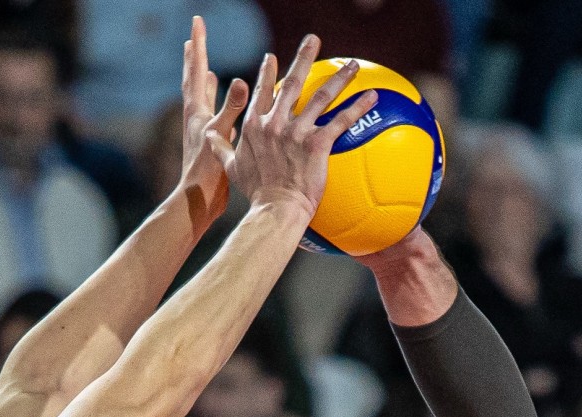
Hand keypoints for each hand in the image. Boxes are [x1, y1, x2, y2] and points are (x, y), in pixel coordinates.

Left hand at [177, 16, 248, 226]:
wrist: (198, 202)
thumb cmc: (207, 172)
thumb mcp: (222, 136)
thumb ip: (231, 109)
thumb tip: (240, 81)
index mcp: (197, 111)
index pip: (196, 70)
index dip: (199, 44)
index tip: (197, 21)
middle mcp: (195, 117)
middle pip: (193, 79)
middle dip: (195, 57)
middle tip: (194, 37)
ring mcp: (200, 130)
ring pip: (201, 98)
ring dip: (204, 80)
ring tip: (205, 68)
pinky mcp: (209, 143)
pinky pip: (214, 116)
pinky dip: (217, 106)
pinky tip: (223, 110)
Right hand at [209, 36, 377, 217]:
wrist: (274, 210)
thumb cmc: (255, 193)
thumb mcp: (231, 168)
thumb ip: (221, 147)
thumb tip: (208, 136)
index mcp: (255, 125)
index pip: (263, 92)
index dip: (268, 73)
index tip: (272, 57)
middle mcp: (275, 122)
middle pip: (293, 82)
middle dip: (304, 57)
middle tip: (314, 40)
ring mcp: (296, 131)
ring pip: (321, 95)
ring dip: (339, 77)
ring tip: (353, 64)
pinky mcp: (317, 144)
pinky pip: (341, 120)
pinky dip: (358, 107)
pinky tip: (373, 96)